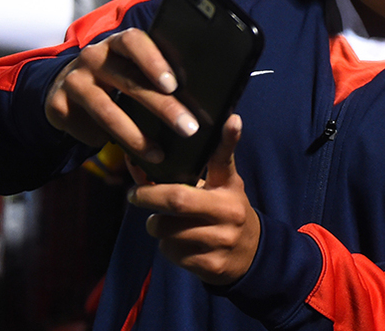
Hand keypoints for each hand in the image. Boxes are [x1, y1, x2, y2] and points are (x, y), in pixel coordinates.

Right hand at [45, 28, 197, 162]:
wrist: (65, 90)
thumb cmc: (117, 80)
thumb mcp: (134, 71)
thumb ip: (158, 79)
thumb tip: (201, 102)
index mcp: (118, 43)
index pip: (134, 41)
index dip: (154, 60)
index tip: (174, 85)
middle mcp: (94, 57)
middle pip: (128, 80)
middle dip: (161, 107)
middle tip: (188, 128)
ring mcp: (74, 80)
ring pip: (106, 109)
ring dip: (135, 136)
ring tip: (159, 154)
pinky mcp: (58, 104)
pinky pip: (88, 128)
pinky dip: (109, 143)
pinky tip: (128, 155)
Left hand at [130, 115, 261, 285]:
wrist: (250, 255)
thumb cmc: (225, 210)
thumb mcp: (219, 186)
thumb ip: (192, 169)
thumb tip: (164, 153)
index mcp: (229, 186)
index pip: (226, 160)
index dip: (229, 139)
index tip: (232, 119)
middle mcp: (228, 211)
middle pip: (178, 200)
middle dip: (148, 196)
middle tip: (135, 195)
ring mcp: (221, 240)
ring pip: (167, 229)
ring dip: (156, 226)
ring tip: (166, 223)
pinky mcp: (211, 264)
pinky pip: (171, 253)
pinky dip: (167, 248)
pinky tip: (180, 244)